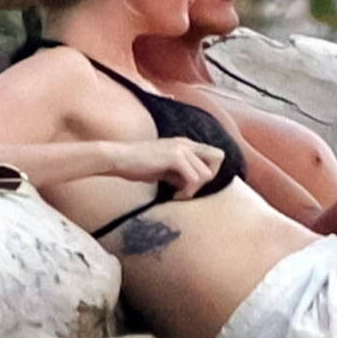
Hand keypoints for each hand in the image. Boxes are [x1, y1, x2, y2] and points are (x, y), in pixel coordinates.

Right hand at [106, 138, 225, 197]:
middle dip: (208, 179)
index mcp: (184, 144)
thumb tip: (190, 186)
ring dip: (195, 189)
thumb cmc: (136, 165)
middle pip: (219, 158)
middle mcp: (186, 143)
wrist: (117, 158)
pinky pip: (194, 178)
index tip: (193, 185)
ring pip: (207, 173)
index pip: (215, 154)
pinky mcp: (174, 156)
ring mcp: (181, 148)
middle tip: (189, 189)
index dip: (209, 171)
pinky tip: (174, 195)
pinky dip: (187, 191)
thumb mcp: (163, 169)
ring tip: (179, 194)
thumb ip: (179, 174)